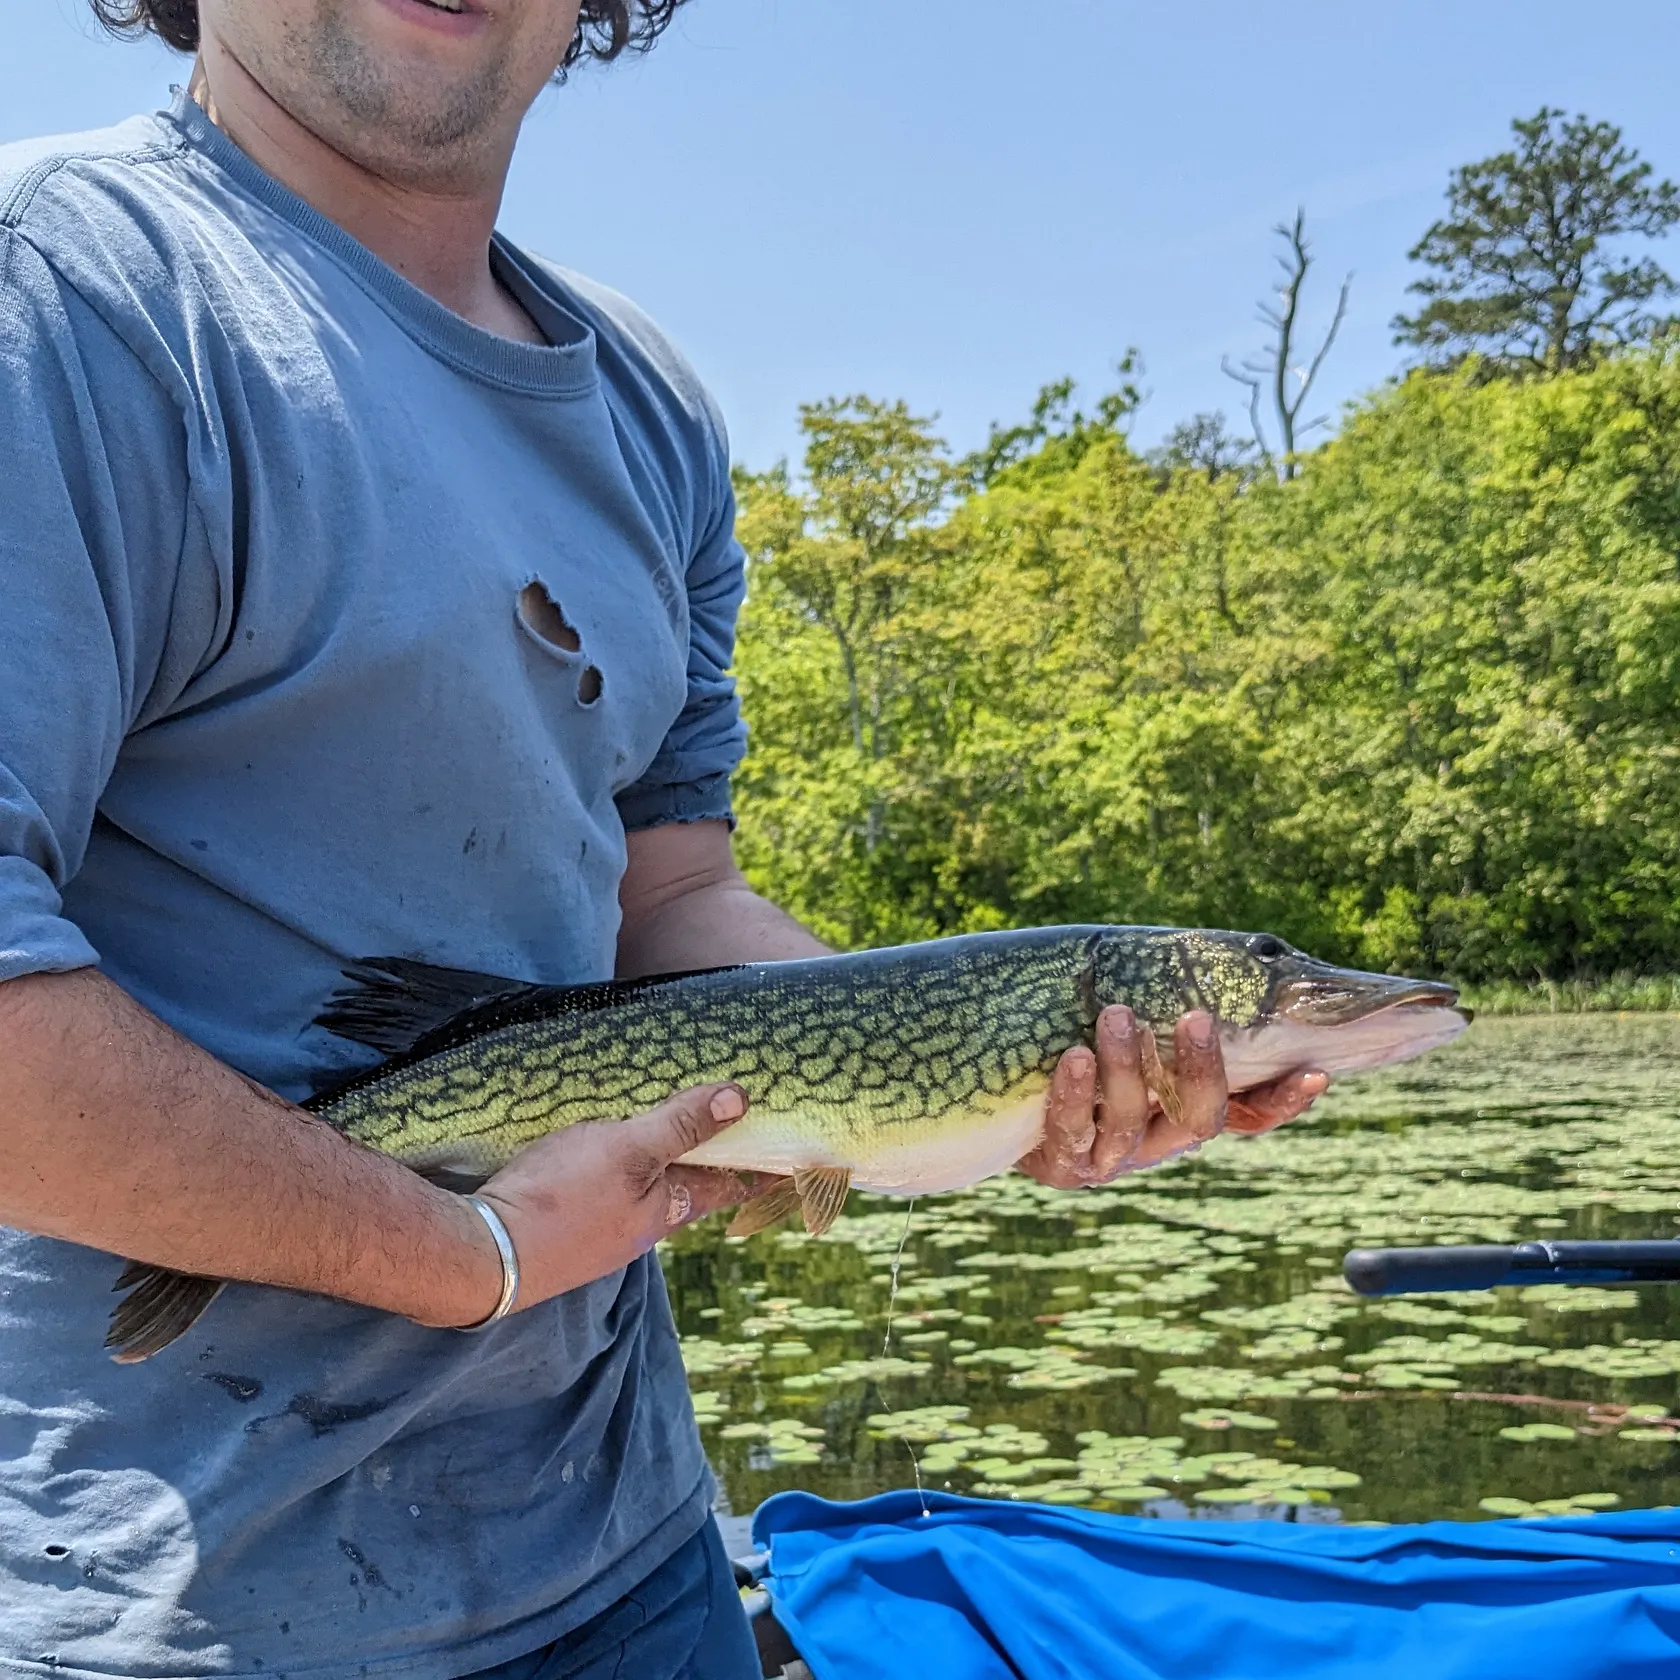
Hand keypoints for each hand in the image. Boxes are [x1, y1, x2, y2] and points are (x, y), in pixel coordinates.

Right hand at [446, 1083, 775, 1321]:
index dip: (759, 1169)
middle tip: (729, 1131)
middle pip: (686, 1187)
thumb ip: (681, 1126)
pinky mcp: (563, 1225)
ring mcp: (600, 1230)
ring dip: (659, 1164)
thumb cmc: (562, 1200)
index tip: (790, 1162)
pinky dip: (616, 1170)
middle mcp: (639, 1226)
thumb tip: (741, 1100)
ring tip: (667, 1131)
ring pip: (643, 1191)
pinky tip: (598, 1153)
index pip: (727, 1184)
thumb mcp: (628, 1150)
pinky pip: (604, 1192)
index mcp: (666, 1208)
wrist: (484, 1254)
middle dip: (707, 1162)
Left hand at [1016, 1006, 1328, 1189]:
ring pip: (1132, 1121)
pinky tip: (1073, 1058)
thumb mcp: (1128, 1025)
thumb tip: (1222, 950)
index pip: (1248, 1113)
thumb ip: (1166, 1002)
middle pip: (1198, 1119)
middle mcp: (1157, 1140)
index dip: (1282, 1101)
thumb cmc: (1077, 1039)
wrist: (1002, 1093)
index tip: (1315, 1071)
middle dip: (1201, 1069)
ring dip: (1127, 1067)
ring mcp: (1110, 1157)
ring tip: (1117, 1015)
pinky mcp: (1062, 1163)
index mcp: (1183, 1110)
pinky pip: (1072, 1130)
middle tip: (1195, 1018)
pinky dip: (1075, 1094)